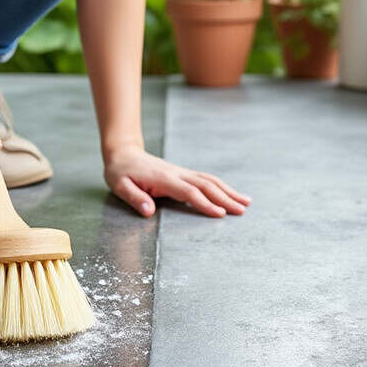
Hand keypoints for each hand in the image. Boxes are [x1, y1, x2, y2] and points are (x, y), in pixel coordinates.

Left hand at [103, 146, 250, 217]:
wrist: (123, 153)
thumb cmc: (120, 172)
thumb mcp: (119, 186)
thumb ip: (134, 198)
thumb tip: (148, 211)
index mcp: (164, 179)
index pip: (189, 192)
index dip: (205, 203)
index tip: (220, 214)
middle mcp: (177, 174)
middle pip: (206, 185)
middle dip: (226, 198)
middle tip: (243, 210)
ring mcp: (182, 172)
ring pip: (210, 180)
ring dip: (229, 191)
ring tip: (247, 202)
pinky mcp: (183, 173)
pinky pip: (206, 179)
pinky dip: (221, 186)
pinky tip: (231, 193)